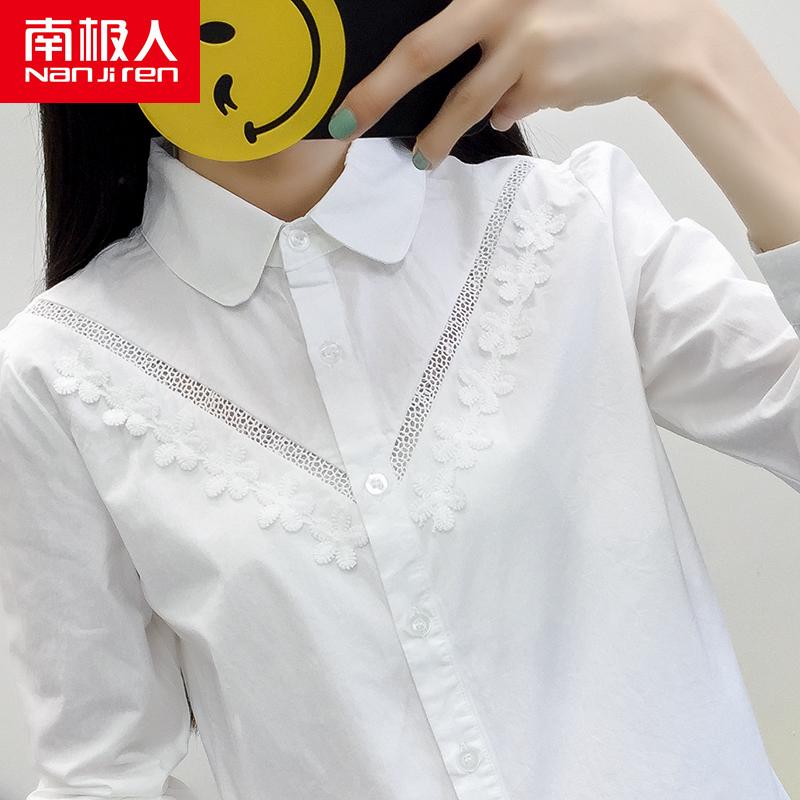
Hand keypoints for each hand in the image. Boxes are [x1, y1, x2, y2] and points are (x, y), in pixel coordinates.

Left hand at [327, 0, 718, 168]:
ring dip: (438, 136)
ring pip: (465, 103)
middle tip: (347, 125)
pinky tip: (539, 94)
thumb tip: (468, 89)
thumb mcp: (534, 8)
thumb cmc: (590, 15)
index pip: (426, 27)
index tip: (349, 89)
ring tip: (424, 156)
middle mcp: (504, 5)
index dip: (384, 60)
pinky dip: (511, 111)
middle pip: (424, 54)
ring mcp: (524, 44)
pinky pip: (508, 110)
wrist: (659, 34)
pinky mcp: (544, 83)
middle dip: (378, 94)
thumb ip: (493, 38)